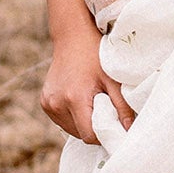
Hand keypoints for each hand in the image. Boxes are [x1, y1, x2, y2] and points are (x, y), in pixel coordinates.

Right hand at [40, 23, 132, 145]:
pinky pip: (63, 121)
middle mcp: (56, 103)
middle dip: (95, 128)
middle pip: (80, 134)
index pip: (89, 135)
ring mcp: (48, 104)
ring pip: (71, 130)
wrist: (72, 36)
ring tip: (93, 103)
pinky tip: (80, 100)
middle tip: (106, 110)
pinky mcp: (44, 102)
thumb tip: (129, 131)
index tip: (115, 125)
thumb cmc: (96, 55)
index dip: (105, 134)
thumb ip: (123, 107)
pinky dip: (74, 117)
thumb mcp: (113, 79)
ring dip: (83, 124)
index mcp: (74, 98)